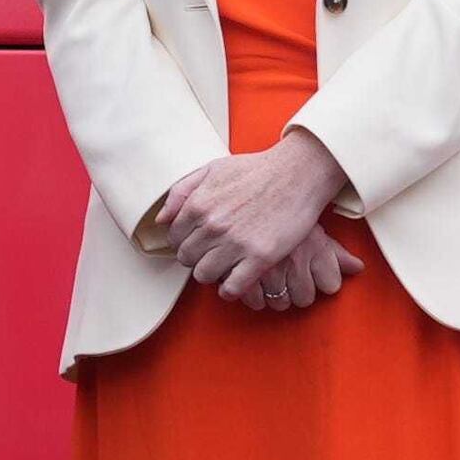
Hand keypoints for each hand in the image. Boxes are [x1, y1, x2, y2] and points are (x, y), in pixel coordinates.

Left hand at [158, 138, 355, 307]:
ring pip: (204, 276)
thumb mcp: (211, 169)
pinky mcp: (260, 257)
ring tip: (223, 267)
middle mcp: (213, 225)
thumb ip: (181, 191)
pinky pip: (232, 288)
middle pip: (187, 259)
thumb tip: (162, 220)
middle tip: (212, 253)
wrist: (297, 173)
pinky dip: (230, 290)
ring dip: (212, 274)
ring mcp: (236, 243)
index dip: (184, 241)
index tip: (198, 241)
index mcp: (198, 204)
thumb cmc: (256, 170)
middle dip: (196, 257)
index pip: (174, 238)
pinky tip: (236, 282)